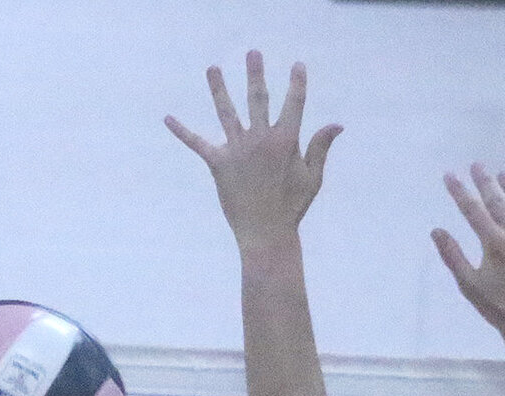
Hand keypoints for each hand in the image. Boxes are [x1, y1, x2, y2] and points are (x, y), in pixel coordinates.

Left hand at [166, 51, 341, 252]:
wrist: (266, 234)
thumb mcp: (312, 177)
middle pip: (257, 98)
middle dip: (256, 74)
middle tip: (253, 53)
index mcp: (285, 141)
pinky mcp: (218, 163)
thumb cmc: (293, 208)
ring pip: (226, 112)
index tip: (297, 66)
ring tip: (212, 69)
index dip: (297, 84)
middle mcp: (260, 139)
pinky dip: (182, 132)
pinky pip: (197, 143)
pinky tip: (167, 119)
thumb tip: (336, 124)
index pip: (294, 105)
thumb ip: (320, 147)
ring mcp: (237, 149)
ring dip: (218, 88)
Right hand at [433, 165, 504, 342]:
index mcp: (494, 243)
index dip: (460, 192)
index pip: (473, 210)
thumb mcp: (470, 285)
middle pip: (498, 202)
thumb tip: (436, 230)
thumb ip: (453, 256)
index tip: (450, 175)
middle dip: (485, 182)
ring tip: (504, 175)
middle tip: (477, 165)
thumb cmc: (500, 308)